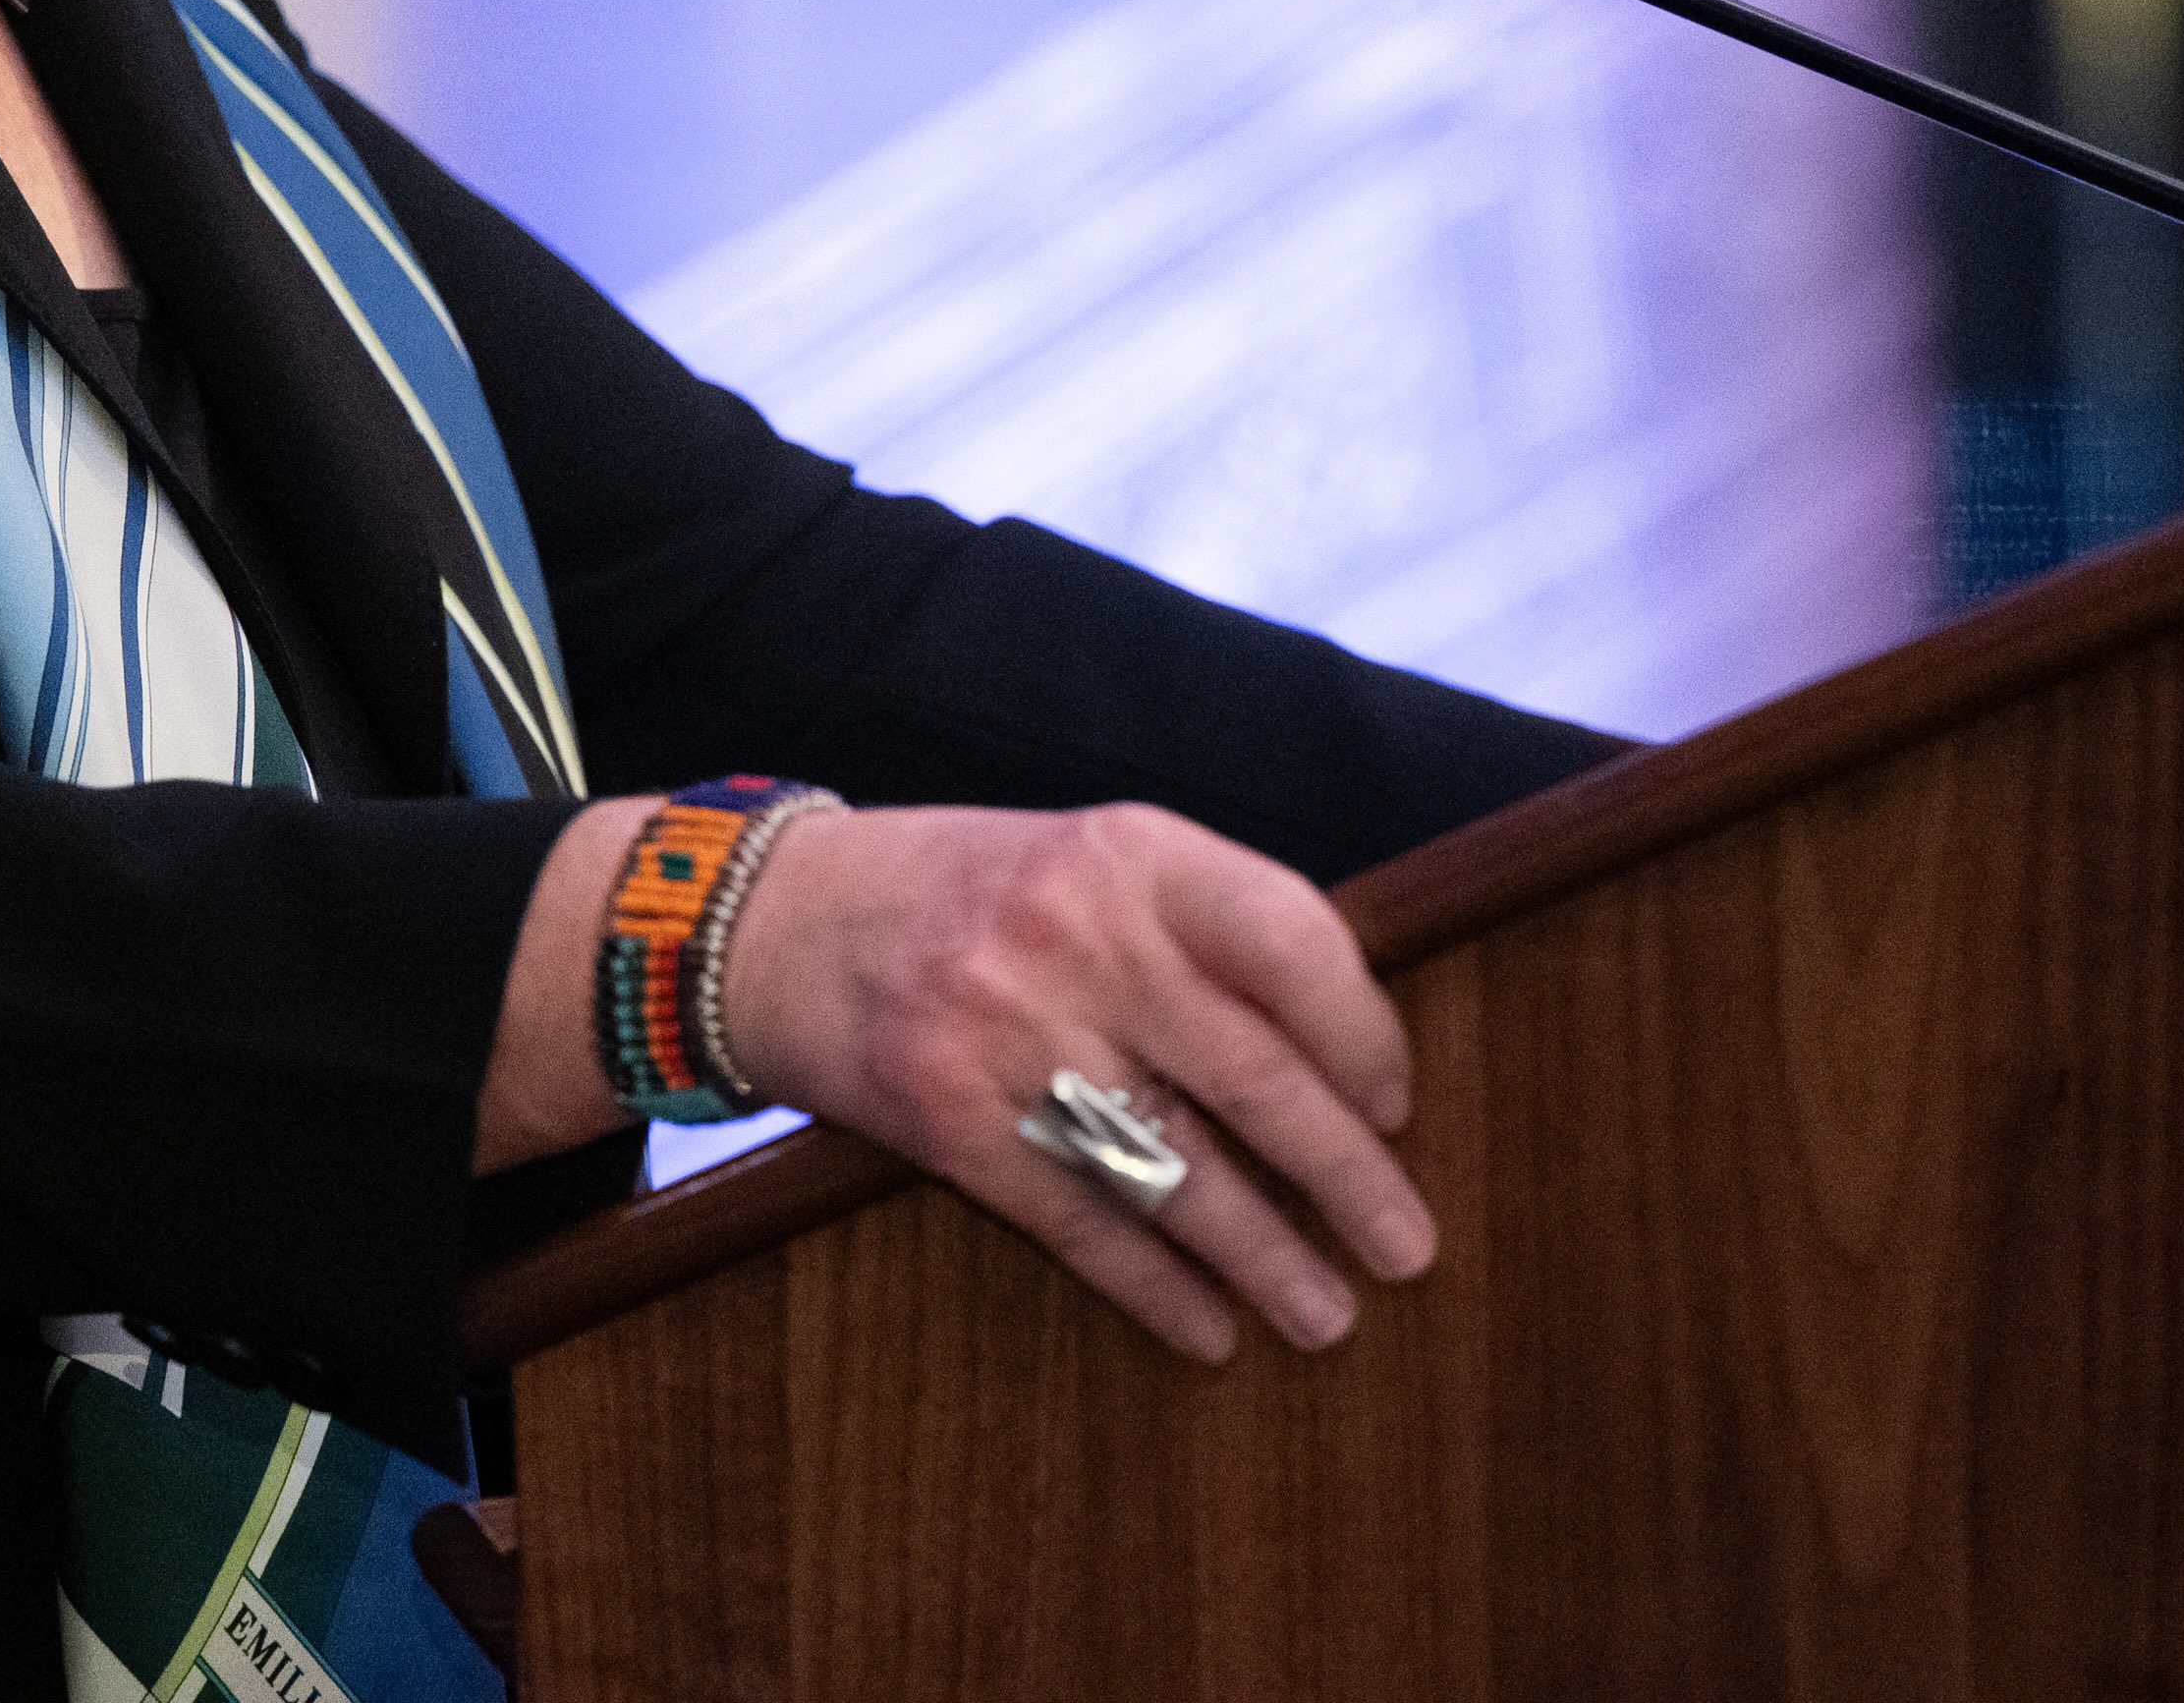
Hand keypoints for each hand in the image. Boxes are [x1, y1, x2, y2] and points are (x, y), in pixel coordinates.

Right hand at [718, 801, 1435, 1365]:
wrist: (775, 920)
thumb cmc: (970, 893)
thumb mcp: (1092, 862)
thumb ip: (1201, 931)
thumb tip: (1345, 1049)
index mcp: (1132, 854)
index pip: (1290, 939)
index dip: (1362, 1031)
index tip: (1397, 1105)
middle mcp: (1077, 935)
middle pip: (1249, 1073)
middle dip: (1344, 1175)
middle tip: (1407, 1246)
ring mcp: (1006, 1029)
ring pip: (1172, 1166)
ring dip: (1262, 1256)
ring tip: (1328, 1314)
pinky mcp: (947, 1120)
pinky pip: (1079, 1218)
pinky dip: (1153, 1285)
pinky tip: (1208, 1330)